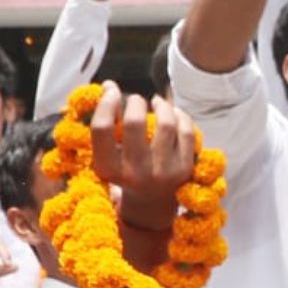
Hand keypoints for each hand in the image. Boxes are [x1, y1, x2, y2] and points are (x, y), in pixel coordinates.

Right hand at [89, 84, 196, 231]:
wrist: (152, 202)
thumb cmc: (125, 168)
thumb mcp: (109, 154)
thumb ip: (106, 122)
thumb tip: (108, 85)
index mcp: (109, 169)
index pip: (102, 129)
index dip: (106, 104)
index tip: (112, 91)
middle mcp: (135, 173)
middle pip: (134, 123)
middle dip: (136, 102)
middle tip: (136, 99)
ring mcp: (163, 172)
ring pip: (165, 123)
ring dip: (161, 105)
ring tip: (157, 102)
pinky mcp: (185, 169)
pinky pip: (186, 130)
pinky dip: (179, 115)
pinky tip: (173, 112)